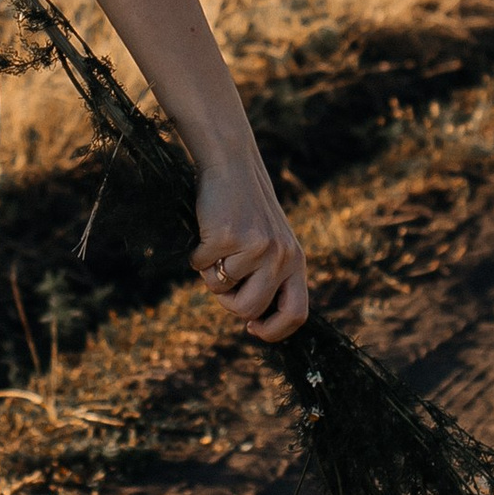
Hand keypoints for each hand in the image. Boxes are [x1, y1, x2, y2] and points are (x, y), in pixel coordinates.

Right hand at [192, 150, 308, 342]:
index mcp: (296, 260)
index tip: (252, 328)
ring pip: (221, 290)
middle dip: (228, 303)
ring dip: (210, 272)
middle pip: (249, 309)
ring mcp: (256, 247)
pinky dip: (197, 254)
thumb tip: (252, 318)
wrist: (231, 164)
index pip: (296, 314)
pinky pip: (201, 266)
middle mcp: (281, 256)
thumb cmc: (246, 208)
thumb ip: (270, 276)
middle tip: (222, 279)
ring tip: (218, 244)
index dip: (274, 330)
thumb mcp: (271, 242)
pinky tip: (207, 230)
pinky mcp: (228, 237)